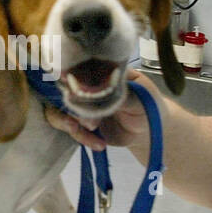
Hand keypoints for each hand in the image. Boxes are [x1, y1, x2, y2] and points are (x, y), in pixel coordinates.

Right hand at [43, 69, 158, 152]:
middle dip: (69, 104)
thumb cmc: (148, 104)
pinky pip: (72, 129)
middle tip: (79, 119)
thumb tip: (100, 92)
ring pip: (60, 111)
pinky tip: (100, 145)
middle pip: (62, 90)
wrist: (150, 129)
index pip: (78, 67)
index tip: (67, 87)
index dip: (68, 76)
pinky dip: (83, 138)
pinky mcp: (82, 123)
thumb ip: (120, 93)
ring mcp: (83, 104)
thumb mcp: (140, 96)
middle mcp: (87, 85)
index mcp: (101, 70)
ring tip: (86, 130)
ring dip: (68, 122)